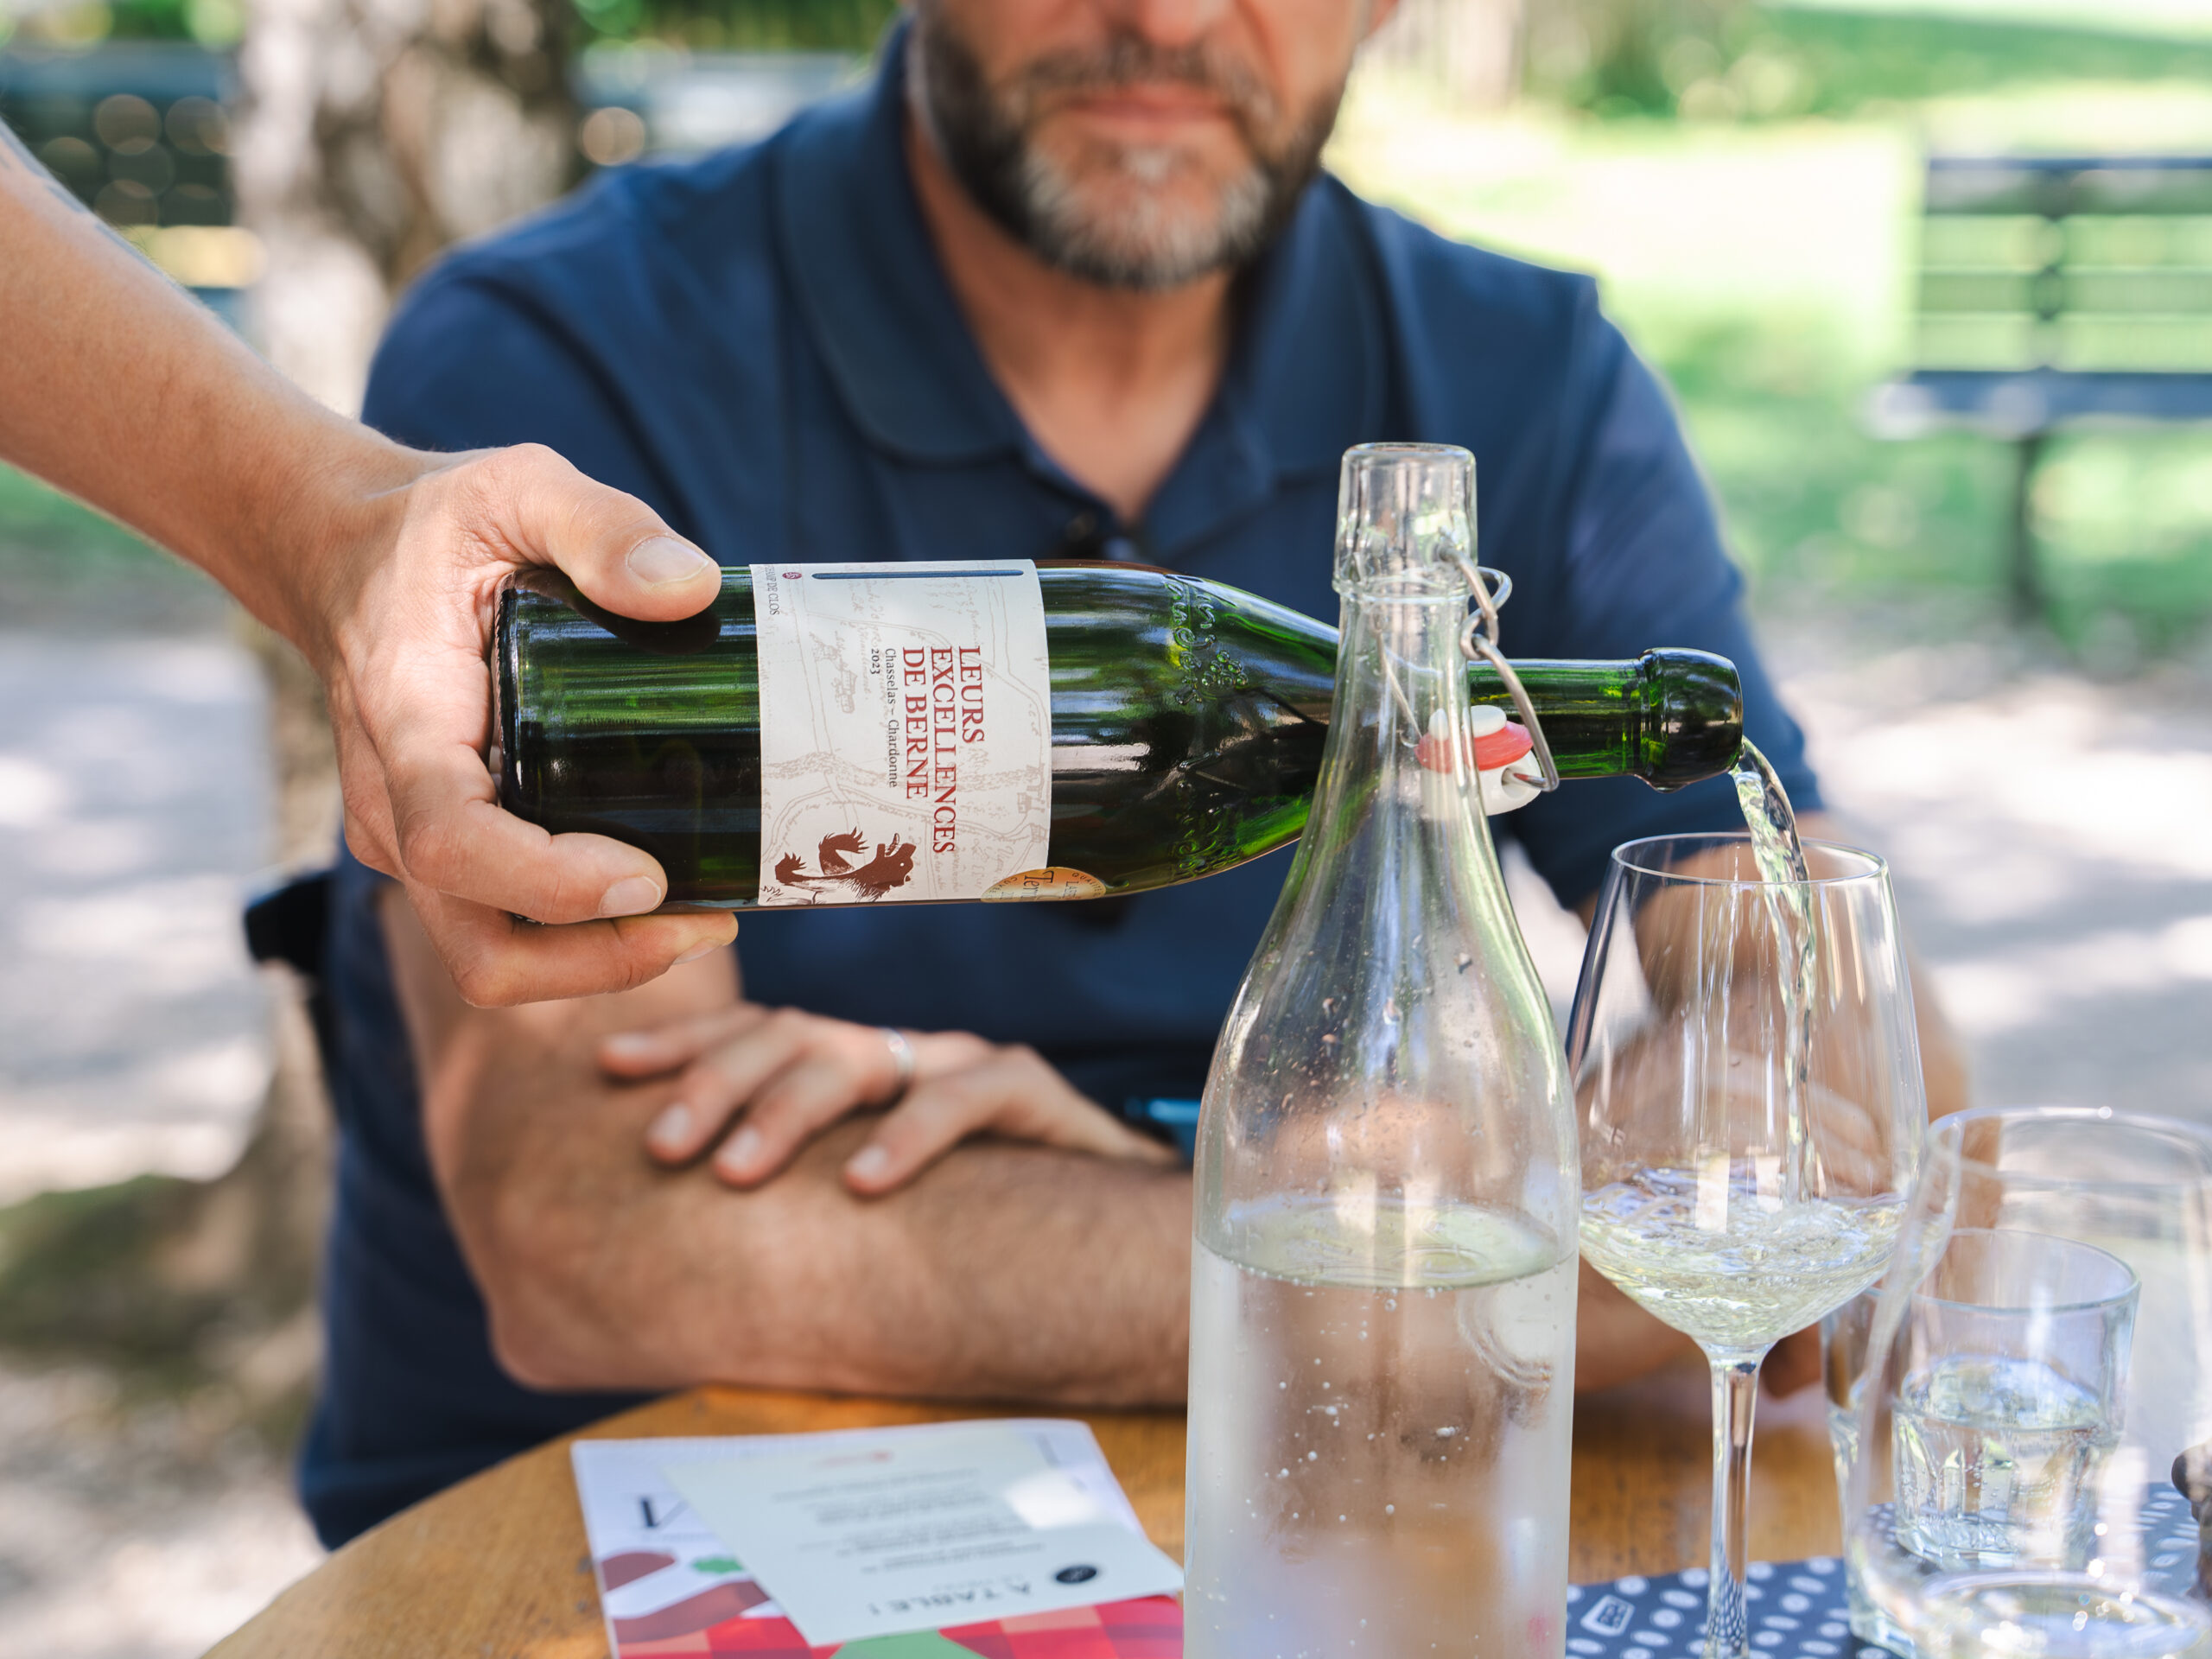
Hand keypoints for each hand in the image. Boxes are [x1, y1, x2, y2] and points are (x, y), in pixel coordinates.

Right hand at [307, 444, 738, 1005]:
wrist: (348, 552)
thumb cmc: (436, 525)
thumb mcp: (517, 487)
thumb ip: (601, 526)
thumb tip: (688, 588)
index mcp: (406, 721)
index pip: (452, 843)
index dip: (548, 885)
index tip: (647, 876)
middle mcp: (398, 806)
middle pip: (480, 949)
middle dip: (598, 961)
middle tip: (712, 920)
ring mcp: (417, 839)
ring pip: (495, 957)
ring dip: (602, 962)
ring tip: (708, 915)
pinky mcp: (450, 849)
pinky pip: (510, 928)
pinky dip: (588, 937)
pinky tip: (672, 892)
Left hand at [602, 1004, 1178, 1193]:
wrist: (1104, 1238)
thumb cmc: (962, 1231)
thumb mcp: (855, 1212)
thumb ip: (784, 1212)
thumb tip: (644, 1270)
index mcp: (842, 1072)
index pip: (748, 1034)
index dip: (679, 1043)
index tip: (607, 1068)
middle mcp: (891, 1055)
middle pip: (787, 1035)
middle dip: (714, 1081)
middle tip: (661, 1145)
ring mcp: (955, 1065)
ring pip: (856, 1056)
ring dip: (785, 1110)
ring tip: (734, 1171)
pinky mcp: (1023, 1090)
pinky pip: (963, 1095)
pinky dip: (908, 1135)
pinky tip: (863, 1182)